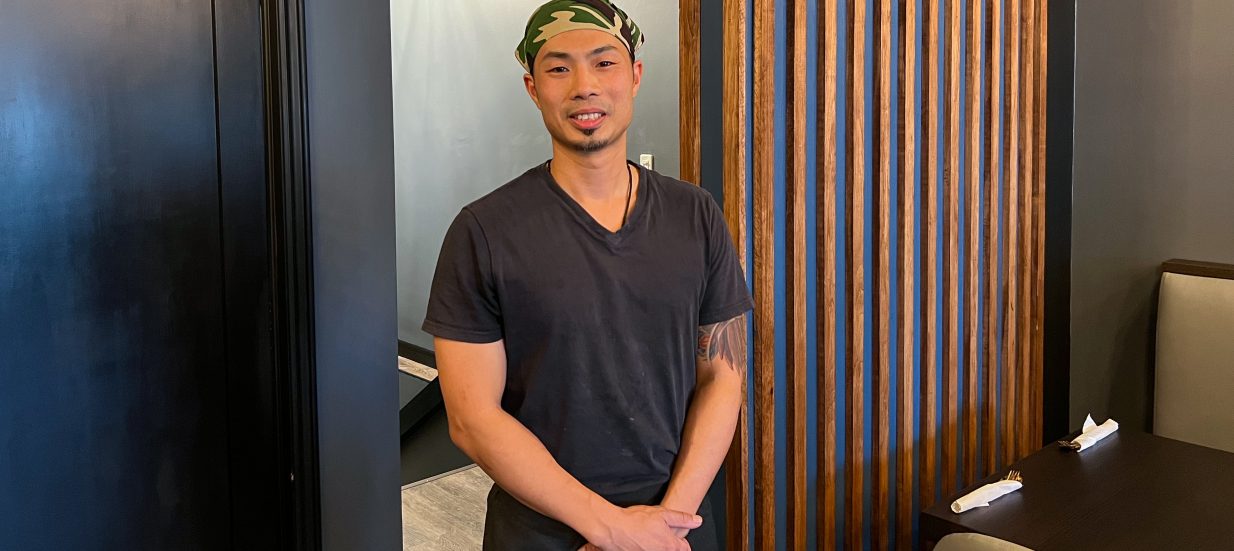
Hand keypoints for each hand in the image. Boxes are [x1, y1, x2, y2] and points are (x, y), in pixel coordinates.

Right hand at [587, 505, 701, 550]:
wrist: (612, 528)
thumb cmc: (636, 520)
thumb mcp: (662, 514)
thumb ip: (682, 518)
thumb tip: (698, 521)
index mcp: (671, 546)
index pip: (685, 549)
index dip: (681, 541)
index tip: (673, 536)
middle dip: (668, 545)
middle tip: (657, 537)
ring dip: (656, 547)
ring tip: (647, 539)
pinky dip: (645, 549)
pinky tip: (639, 543)